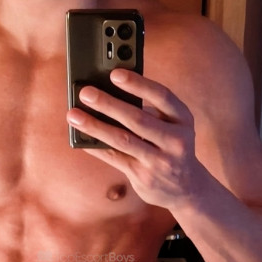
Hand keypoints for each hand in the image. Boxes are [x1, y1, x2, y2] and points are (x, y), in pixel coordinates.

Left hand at [66, 69, 202, 208]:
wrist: (187, 188)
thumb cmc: (172, 146)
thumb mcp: (173, 125)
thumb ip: (150, 110)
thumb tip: (108, 93)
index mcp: (183, 119)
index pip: (162, 96)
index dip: (138, 84)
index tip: (115, 73)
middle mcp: (176, 140)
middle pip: (137, 119)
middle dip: (108, 104)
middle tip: (85, 92)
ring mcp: (160, 161)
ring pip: (122, 140)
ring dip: (95, 126)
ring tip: (74, 115)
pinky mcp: (144, 177)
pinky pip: (114, 158)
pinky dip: (95, 146)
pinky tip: (80, 136)